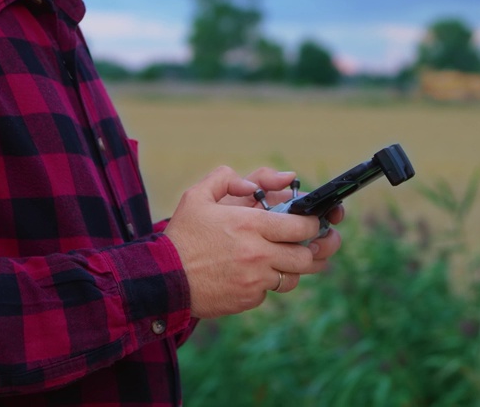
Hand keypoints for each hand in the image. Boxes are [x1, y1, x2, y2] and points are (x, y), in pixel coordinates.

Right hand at [164, 166, 325, 319]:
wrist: (163, 279)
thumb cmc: (181, 236)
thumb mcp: (196, 197)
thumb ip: (225, 180)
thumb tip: (250, 185)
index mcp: (250, 225)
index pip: (301, 226)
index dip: (314, 223)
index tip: (313, 222)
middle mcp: (257, 253)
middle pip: (306, 256)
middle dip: (316, 249)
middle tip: (316, 243)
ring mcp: (254, 280)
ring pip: (293, 278)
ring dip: (294, 269)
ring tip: (289, 260)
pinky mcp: (248, 300)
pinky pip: (269, 292)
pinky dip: (266, 284)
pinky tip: (255, 274)